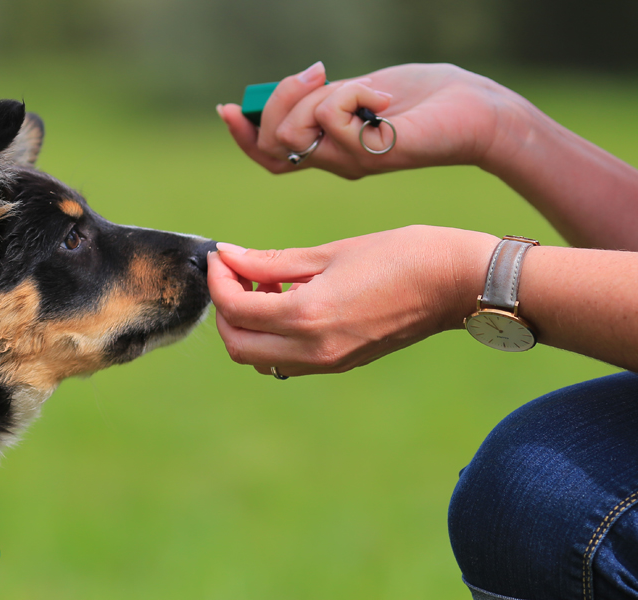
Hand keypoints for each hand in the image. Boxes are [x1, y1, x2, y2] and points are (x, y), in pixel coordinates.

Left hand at [207, 226, 497, 376]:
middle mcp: (313, 350)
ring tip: (264, 285)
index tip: (221, 255)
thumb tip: (228, 256)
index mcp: (308, 316)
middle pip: (237, 345)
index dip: (218, 280)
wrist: (458, 284)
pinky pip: (286, 361)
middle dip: (225, 308)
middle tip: (236, 272)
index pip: (235, 309)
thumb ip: (272, 261)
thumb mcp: (331, 252)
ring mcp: (328, 363)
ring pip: (258, 358)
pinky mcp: (340, 364)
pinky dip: (271, 336)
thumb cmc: (401, 255)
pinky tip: (287, 301)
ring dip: (247, 325)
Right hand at [218, 63, 524, 178]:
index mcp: (327, 149)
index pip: (267, 155)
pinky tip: (385, 99)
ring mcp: (350, 162)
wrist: (475, 112)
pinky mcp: (369, 154)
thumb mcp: (359, 91)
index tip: (228, 108)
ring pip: (294, 132)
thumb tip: (291, 88)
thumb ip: (323, 97)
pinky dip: (355, 92)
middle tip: (318, 74)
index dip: (242, 136)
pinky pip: (333, 117)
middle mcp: (334, 162)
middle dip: (280, 99)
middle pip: (272, 141)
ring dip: (318, 96)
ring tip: (360, 88)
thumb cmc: (424, 100)